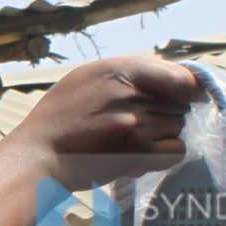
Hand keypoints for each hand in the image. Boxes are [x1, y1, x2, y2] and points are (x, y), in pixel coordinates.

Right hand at [11, 54, 202, 172]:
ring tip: (135, 138)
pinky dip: (165, 153)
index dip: (187, 87)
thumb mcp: (86, 78)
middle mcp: (131, 94)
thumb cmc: (60, 117)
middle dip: (167, 111)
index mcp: (118, 70)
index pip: (179, 75)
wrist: (39, 155)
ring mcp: (137, 125)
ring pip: (178, 126)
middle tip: (140, 121)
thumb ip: (126, 75)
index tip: (185, 95)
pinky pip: (176, 150)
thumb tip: (169, 79)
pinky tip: (143, 153)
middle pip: (180, 103)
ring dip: (164, 133)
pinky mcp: (139, 153)